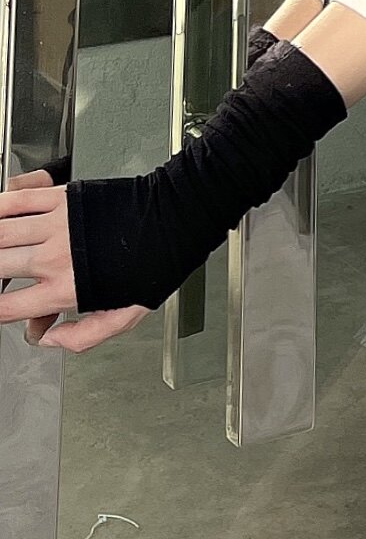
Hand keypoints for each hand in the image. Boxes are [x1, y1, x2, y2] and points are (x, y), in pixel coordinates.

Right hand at [0, 169, 149, 350]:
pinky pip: (15, 201)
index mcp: (67, 289)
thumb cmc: (155, 263)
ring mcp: (57, 227)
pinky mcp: (63, 199)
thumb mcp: (126, 316)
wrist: (176, 218)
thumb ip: (84, 336)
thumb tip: (48, 339)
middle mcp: (56, 258)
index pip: (7, 307)